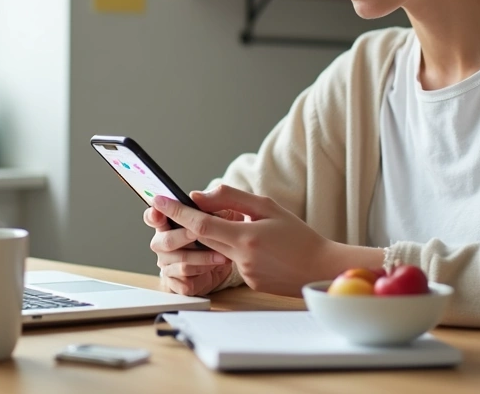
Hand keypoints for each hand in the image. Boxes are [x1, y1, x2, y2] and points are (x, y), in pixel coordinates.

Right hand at [144, 198, 237, 295]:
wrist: (222, 263)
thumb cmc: (214, 235)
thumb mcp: (217, 216)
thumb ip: (208, 205)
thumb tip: (195, 196)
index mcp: (168, 224)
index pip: (152, 218)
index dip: (153, 215)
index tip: (157, 211)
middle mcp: (163, 244)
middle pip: (166, 241)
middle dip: (185, 236)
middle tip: (198, 232)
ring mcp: (167, 264)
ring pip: (181, 262)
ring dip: (203, 258)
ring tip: (222, 255)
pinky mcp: (176, 283)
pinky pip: (185, 281)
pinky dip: (203, 273)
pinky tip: (214, 267)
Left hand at [153, 186, 383, 296]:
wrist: (320, 269)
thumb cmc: (298, 235)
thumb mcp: (268, 208)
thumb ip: (233, 199)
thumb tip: (201, 195)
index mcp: (246, 237)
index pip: (200, 224)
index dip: (176, 211)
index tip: (158, 199)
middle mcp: (241, 258)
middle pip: (203, 238)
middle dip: (192, 223)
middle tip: (183, 206)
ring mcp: (243, 274)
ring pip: (217, 249)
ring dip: (219, 236)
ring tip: (246, 227)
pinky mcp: (248, 283)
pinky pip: (232, 261)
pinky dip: (237, 250)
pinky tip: (262, 248)